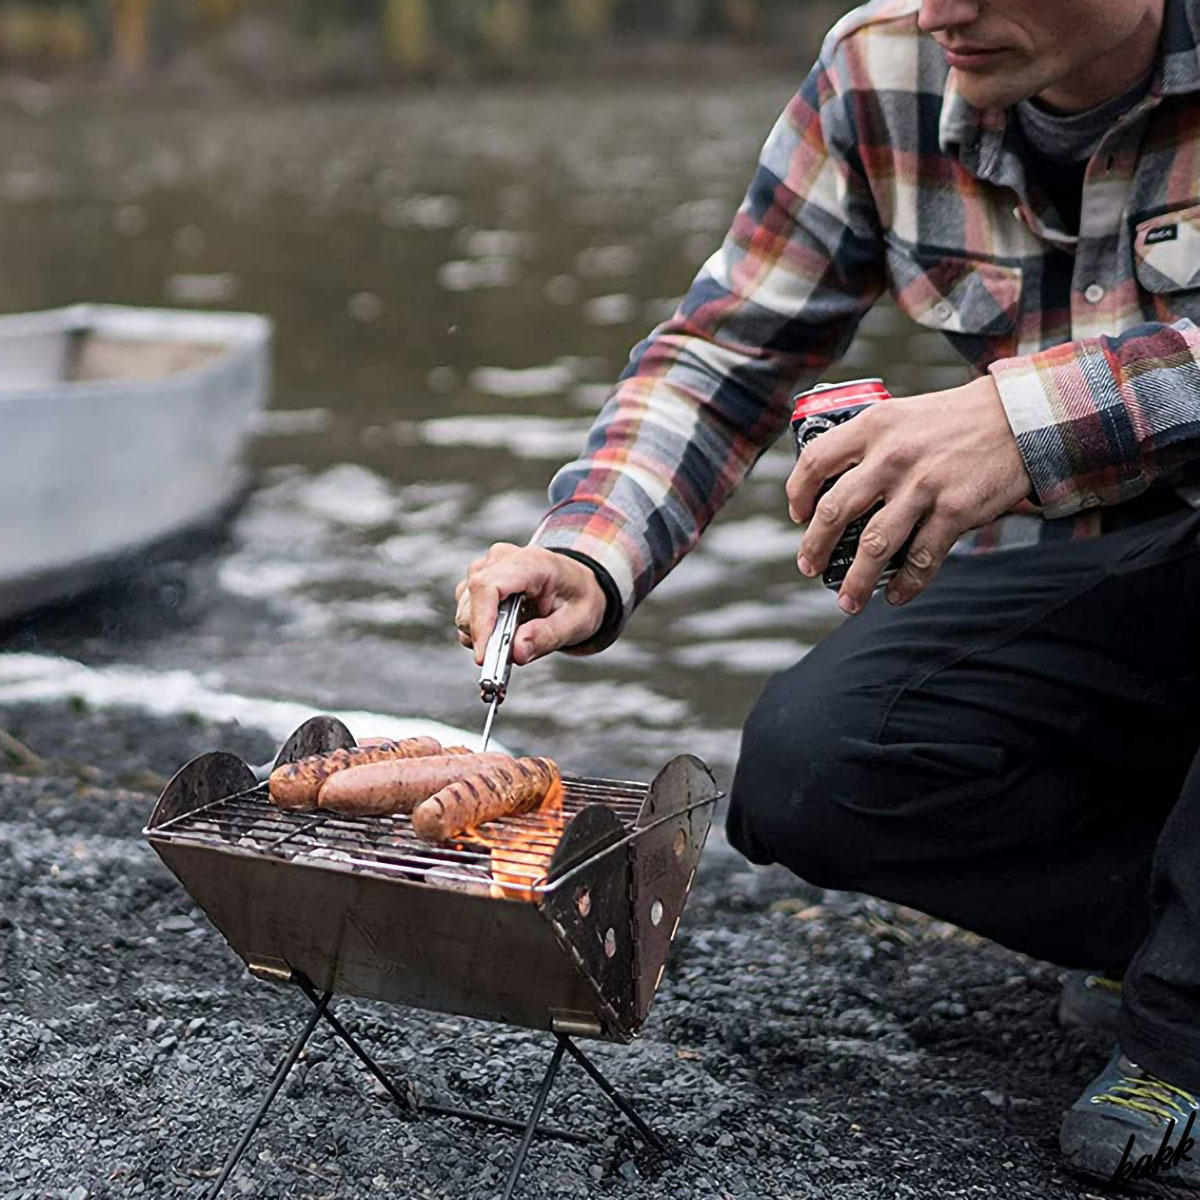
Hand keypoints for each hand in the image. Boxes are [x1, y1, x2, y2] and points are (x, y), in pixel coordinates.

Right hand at [454, 543, 607, 665]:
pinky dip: (480, 631)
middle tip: (505, 659)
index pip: (489, 586)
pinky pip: (466, 611)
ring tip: (513, 641)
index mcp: (532, 562)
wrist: (577, 583)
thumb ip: (547, 636)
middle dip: (483, 636)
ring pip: (465, 608)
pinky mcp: (479, 581)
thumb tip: (516, 653)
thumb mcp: (577, 621)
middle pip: (472, 599)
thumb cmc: (578, 598)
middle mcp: (502, 558)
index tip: (484, 656)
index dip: (481, 622)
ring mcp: (487, 567)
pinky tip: (504, 633)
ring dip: (482, 634)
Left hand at [785, 376, 1031, 613]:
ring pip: (874, 546)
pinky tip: (895, 596)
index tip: (798, 515)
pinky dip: (906, 584)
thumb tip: (835, 486)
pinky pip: (921, 559)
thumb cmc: (955, 420)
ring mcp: (923, 485)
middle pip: (835, 511)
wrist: (1020, 417)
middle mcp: (892, 456)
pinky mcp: (954, 510)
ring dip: (856, 581)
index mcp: (874, 426)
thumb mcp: (902, 414)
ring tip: (847, 601)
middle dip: (815, 547)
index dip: (798, 493)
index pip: (815, 461)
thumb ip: (869, 443)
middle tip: (809, 566)